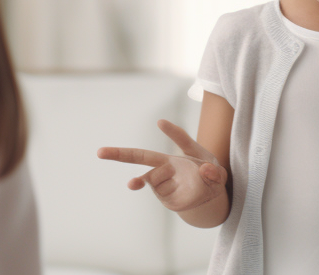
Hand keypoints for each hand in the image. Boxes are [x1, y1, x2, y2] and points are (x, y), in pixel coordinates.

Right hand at [98, 120, 228, 212]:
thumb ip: (215, 173)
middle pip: (142, 156)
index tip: (160, 122)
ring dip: (162, 180)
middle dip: (120, 154)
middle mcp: (168, 165)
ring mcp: (161, 180)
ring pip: (153, 176)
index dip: (172, 132)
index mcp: (184, 154)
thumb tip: (206, 170)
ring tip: (174, 182)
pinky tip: (133, 183)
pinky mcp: (161, 194)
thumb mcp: (218, 175)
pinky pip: (156, 189)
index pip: (181, 140)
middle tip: (100, 152)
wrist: (205, 197)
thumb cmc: (210, 179)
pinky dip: (147, 185)